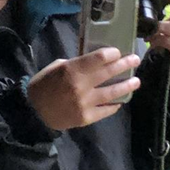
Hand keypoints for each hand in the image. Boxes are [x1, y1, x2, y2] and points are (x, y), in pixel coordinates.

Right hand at [26, 48, 140, 130]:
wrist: (33, 112)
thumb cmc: (43, 85)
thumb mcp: (56, 67)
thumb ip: (75, 65)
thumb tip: (94, 62)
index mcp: (72, 69)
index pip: (99, 58)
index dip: (112, 54)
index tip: (118, 52)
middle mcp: (81, 85)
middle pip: (109, 73)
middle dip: (125, 65)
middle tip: (135, 60)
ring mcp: (85, 103)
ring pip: (112, 93)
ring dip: (126, 86)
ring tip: (136, 82)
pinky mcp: (87, 117)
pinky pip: (106, 110)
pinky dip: (114, 105)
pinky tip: (121, 101)